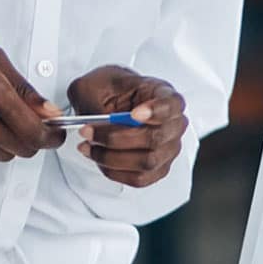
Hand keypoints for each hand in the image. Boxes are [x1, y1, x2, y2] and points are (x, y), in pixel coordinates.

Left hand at [67, 65, 187, 187]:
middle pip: (156, 138)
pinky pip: (140, 178)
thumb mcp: (95, 85)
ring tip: (90, 147)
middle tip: (90, 132)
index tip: (134, 114)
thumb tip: (97, 124)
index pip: (172, 104)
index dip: (156, 111)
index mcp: (162, 92)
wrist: (105, 100)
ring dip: (112, 158)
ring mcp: (168, 147)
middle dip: (117, 139)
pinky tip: (100, 159)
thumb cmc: (107, 90)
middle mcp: (172, 121)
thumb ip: (98, 104)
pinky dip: (116, 171)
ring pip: (147, 162)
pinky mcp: (158, 168)